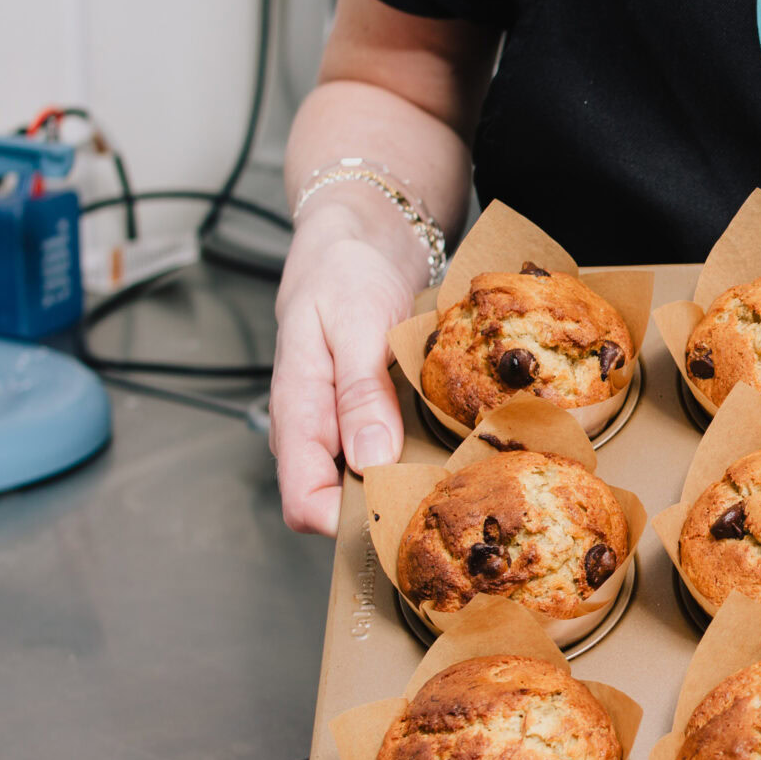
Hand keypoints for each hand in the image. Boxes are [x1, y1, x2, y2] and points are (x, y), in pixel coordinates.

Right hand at [269, 190, 426, 534]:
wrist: (360, 237)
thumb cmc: (345, 272)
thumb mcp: (354, 323)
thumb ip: (359, 393)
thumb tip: (369, 462)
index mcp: (298, 413)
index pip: (305, 505)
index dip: (349, 523)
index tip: (408, 512)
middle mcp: (315, 432)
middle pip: (342, 505)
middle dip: (392, 509)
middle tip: (453, 498)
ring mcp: (340, 427)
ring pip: (370, 484)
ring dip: (412, 485)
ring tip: (462, 474)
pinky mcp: (367, 418)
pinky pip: (389, 457)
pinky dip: (419, 459)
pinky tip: (454, 449)